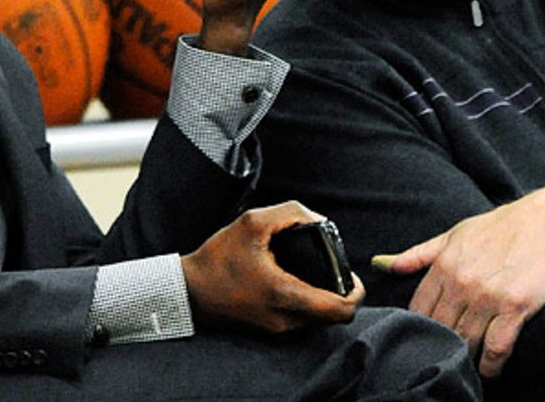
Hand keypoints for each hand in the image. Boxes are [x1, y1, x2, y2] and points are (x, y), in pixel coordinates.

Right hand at [181, 201, 363, 333]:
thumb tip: (318, 220)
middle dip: (341, 293)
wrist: (188, 290)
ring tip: (313, 273)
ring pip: (317, 320)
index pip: (341, 310)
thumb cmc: (217, 259)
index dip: (357, 293)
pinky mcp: (268, 332)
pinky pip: (300, 321)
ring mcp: (277, 330)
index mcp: (286, 296)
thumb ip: (290, 213)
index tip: (353, 277)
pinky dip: (306, 304)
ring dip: (323, 299)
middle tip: (333, 269)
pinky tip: (294, 282)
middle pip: (333, 316)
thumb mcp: (252, 223)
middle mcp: (285, 321)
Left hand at [380, 180, 544, 376]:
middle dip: (441, 346)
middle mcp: (462, 282)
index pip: (419, 308)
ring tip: (466, 367)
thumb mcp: (457, 234)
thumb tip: (382, 264)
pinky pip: (497, 348)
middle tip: (444, 359)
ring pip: (466, 342)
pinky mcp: (516, 307)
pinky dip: (492, 365)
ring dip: (466, 359)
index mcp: (444, 264)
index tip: (423, 339)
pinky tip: (491, 369)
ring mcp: (488, 296)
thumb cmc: (505, 227)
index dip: (419, 327)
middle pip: (441, 329)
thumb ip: (420, 254)